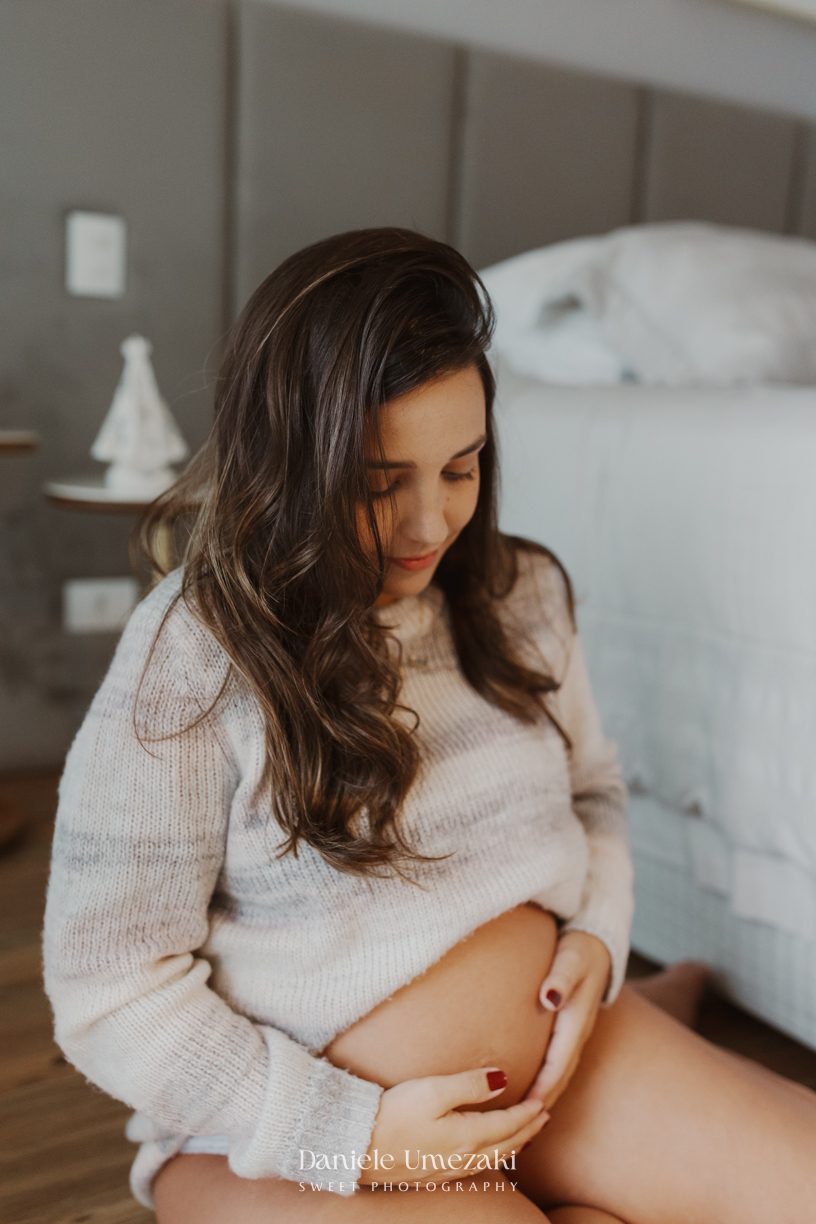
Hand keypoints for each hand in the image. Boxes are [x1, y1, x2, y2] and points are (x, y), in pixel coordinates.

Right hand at [359, 1067, 548, 1184]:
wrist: (357, 1147)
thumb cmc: (393, 1115)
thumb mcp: (433, 1090)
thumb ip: (470, 1085)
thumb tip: (502, 1080)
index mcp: (466, 1137)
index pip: (507, 1125)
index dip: (527, 1113)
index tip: (543, 1102)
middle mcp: (462, 1158)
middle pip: (505, 1145)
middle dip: (527, 1131)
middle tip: (544, 1118)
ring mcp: (447, 1169)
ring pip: (493, 1160)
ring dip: (514, 1145)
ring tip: (525, 1135)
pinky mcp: (432, 1173)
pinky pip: (476, 1167)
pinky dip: (493, 1157)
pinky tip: (488, 1153)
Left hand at [524, 930, 610, 1111]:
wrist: (598, 941)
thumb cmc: (580, 947)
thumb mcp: (571, 957)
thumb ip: (561, 976)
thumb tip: (549, 997)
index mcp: (575, 1020)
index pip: (557, 1064)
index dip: (541, 1088)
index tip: (524, 1110)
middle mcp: (577, 1033)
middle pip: (559, 1077)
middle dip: (541, 1103)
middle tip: (518, 1128)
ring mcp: (576, 1033)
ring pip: (560, 1073)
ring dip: (544, 1097)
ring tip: (523, 1120)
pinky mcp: (570, 1029)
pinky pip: (559, 1063)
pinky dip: (547, 1081)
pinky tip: (533, 1091)